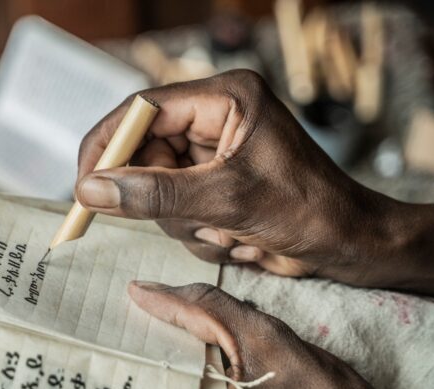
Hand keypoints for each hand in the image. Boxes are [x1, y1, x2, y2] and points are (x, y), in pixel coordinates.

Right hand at [77, 71, 433, 304]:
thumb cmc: (307, 210)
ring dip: (186, 223)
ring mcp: (213, 157)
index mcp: (224, 98)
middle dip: (159, 198)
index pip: (142, 110)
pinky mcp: (215, 188)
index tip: (83, 184)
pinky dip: (198, 235)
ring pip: (157, 191)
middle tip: (187, 221)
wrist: (351, 246)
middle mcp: (214, 120)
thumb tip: (90, 189)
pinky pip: (176, 213)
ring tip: (229, 233)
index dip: (107, 145)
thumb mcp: (227, 200)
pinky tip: (237, 240)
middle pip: (145, 154)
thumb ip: (154, 193)